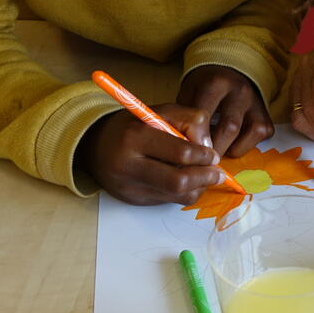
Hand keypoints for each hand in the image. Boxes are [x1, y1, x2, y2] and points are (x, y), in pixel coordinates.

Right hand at [77, 103, 222, 205]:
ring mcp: (130, 186)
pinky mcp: (133, 200)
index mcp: (136, 137)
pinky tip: (189, 182)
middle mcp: (130, 165)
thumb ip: (188, 120)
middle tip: (218, 173)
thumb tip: (208, 147)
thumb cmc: (133, 125)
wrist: (95, 146)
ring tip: (205, 177)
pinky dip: (185, 194)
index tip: (213, 155)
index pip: (181, 153)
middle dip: (205, 178)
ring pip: (176, 196)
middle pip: (179, 182)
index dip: (204, 156)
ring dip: (199, 188)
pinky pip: (168, 202)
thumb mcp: (159, 111)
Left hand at [178, 65, 273, 156]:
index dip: (195, 136)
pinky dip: (244, 146)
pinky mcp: (265, 114)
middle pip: (228, 127)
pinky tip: (231, 146)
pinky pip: (259, 135)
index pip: (205, 114)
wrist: (230, 72)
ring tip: (214, 155)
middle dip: (213, 149)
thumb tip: (180, 142)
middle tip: (201, 159)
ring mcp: (255, 102)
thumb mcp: (189, 91)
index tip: (188, 150)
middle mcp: (240, 91)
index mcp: (216, 83)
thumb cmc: (205, 87)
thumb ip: (184, 114)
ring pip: (247, 132)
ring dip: (228, 149)